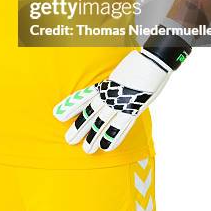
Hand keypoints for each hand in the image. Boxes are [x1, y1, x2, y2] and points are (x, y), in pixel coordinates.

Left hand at [53, 48, 172, 153]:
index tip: (57, 115)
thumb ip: (111, 84)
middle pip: (90, 113)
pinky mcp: (133, 109)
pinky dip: (114, 137)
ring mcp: (120, 103)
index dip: (70, 107)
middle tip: (68, 140)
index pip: (83, 97)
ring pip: (102, 123)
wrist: (153, 61)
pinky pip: (121, 127)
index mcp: (105, 85)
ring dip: (94, 137)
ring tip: (86, 150)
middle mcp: (109, 95)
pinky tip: (106, 148)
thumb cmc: (138, 63)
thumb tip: (106, 90)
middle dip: (79, 128)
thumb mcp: (119, 72)